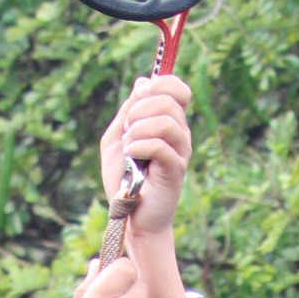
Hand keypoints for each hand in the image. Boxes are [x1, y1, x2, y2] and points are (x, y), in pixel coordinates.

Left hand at [99, 75, 192, 240]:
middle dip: (140, 110)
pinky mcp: (176, 170)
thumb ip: (129, 111)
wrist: (130, 216)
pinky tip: (132, 155)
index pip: (178, 89)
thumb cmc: (124, 180)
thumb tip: (143, 81)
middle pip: (169, 101)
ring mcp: (180, 152)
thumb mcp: (117, 137)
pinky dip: (140, 146)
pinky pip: (162, 146)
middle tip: (128, 131)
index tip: (139, 99)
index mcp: (169, 123)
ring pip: (167, 122)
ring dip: (139, 129)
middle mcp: (180, 135)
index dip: (161, 84)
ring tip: (129, 146)